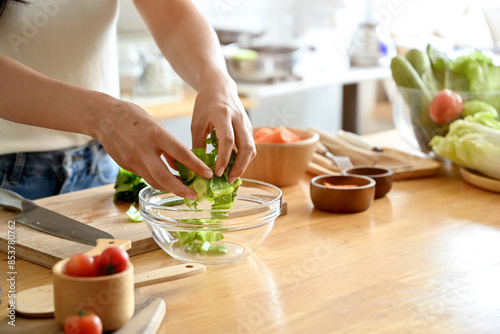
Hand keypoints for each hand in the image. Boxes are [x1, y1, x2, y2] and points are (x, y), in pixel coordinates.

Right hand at [94, 99, 212, 199]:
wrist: (102, 116)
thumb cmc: (133, 117)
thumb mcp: (155, 124)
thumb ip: (167, 145)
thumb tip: (179, 164)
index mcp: (156, 134)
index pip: (181, 153)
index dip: (196, 166)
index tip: (208, 175)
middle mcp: (144, 149)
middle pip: (165, 176)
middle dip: (181, 189)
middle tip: (194, 196)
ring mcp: (132, 160)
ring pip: (154, 181)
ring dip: (170, 188)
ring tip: (183, 191)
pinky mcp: (125, 166)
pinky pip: (144, 176)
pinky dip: (157, 180)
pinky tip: (165, 182)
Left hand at [190, 76, 255, 183]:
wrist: (219, 86)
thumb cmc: (205, 104)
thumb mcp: (197, 123)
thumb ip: (198, 144)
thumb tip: (200, 167)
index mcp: (223, 115)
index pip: (227, 140)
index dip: (224, 158)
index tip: (218, 173)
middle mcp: (238, 118)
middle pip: (246, 146)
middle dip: (239, 166)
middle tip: (229, 180)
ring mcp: (246, 123)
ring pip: (251, 148)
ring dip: (244, 165)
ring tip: (231, 176)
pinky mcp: (249, 127)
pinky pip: (250, 146)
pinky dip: (244, 158)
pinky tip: (234, 166)